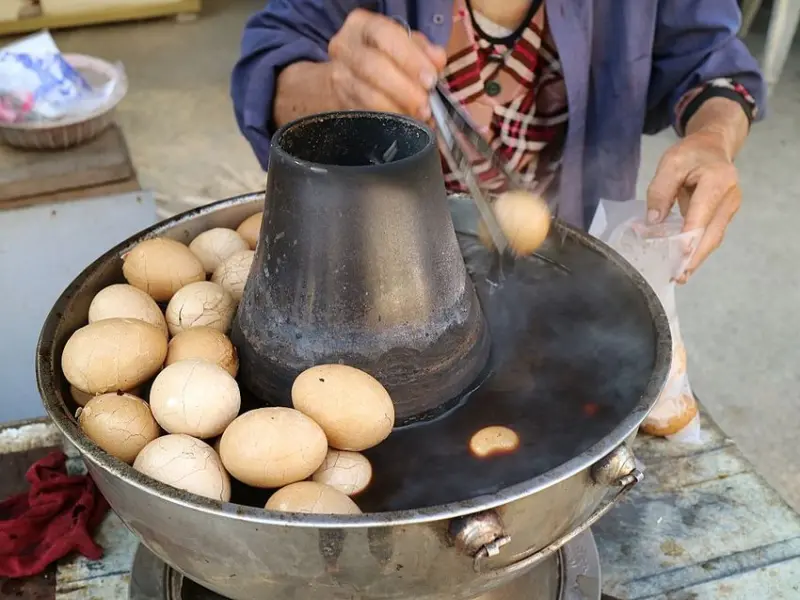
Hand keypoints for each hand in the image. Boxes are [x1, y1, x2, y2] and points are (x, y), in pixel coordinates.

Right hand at [327, 9, 446, 119]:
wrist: (349, 76)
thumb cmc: (384, 56)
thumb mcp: (404, 44)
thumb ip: (422, 50)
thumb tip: (437, 61)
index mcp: (363, 24)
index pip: (385, 35)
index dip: (409, 58)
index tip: (430, 79)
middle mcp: (344, 47)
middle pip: (372, 67)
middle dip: (404, 89)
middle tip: (425, 106)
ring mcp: (338, 76)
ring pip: (367, 96)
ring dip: (397, 110)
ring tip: (417, 119)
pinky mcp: (338, 103)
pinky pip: (364, 115)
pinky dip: (387, 123)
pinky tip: (403, 126)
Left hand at [646, 130, 741, 283]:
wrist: (713, 147)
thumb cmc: (691, 154)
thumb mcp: (670, 163)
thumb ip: (660, 191)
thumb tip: (653, 221)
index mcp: (717, 180)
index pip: (702, 214)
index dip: (690, 237)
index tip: (677, 257)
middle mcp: (729, 198)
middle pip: (712, 233)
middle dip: (694, 257)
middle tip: (677, 276)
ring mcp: (730, 209)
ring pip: (713, 239)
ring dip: (696, 258)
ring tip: (679, 276)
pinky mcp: (724, 216)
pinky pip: (711, 236)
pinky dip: (697, 251)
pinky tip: (684, 264)